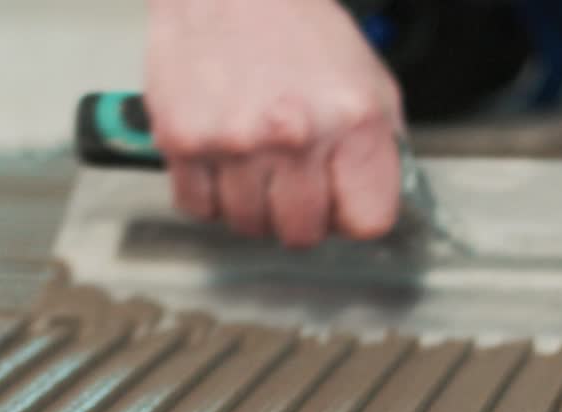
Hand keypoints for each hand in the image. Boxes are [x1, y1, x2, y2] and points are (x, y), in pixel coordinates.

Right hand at [146, 0, 404, 247]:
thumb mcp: (369, 81)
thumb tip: (373, 204)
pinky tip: (220, 156)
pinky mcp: (183, 140)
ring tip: (252, 158)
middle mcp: (294, 135)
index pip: (366, 223)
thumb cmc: (297, 29)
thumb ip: (378, 149)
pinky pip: (197, 207)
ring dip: (250, 203)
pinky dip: (207, 192)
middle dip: (297, 214)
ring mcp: (234, 142)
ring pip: (247, 225)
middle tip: (290, 179)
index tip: (339, 202)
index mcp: (351, 121)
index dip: (350, 216)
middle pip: (301, 233)